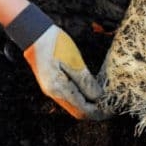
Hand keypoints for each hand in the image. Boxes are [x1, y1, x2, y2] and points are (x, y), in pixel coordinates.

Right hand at [5, 3, 105, 119]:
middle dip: (93, 110)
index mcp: (59, 89)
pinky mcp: (50, 82)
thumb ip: (86, 82)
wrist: (34, 33)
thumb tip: (98, 97)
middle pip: (76, 111)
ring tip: (101, 98)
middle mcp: (53, 93)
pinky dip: (80, 97)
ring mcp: (50, 88)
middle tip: (108, 106)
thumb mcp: (75, 61)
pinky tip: (89, 90)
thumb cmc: (55, 44)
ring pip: (72, 105)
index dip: (97, 112)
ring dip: (87, 104)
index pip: (82, 110)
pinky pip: (68, 96)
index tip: (110, 109)